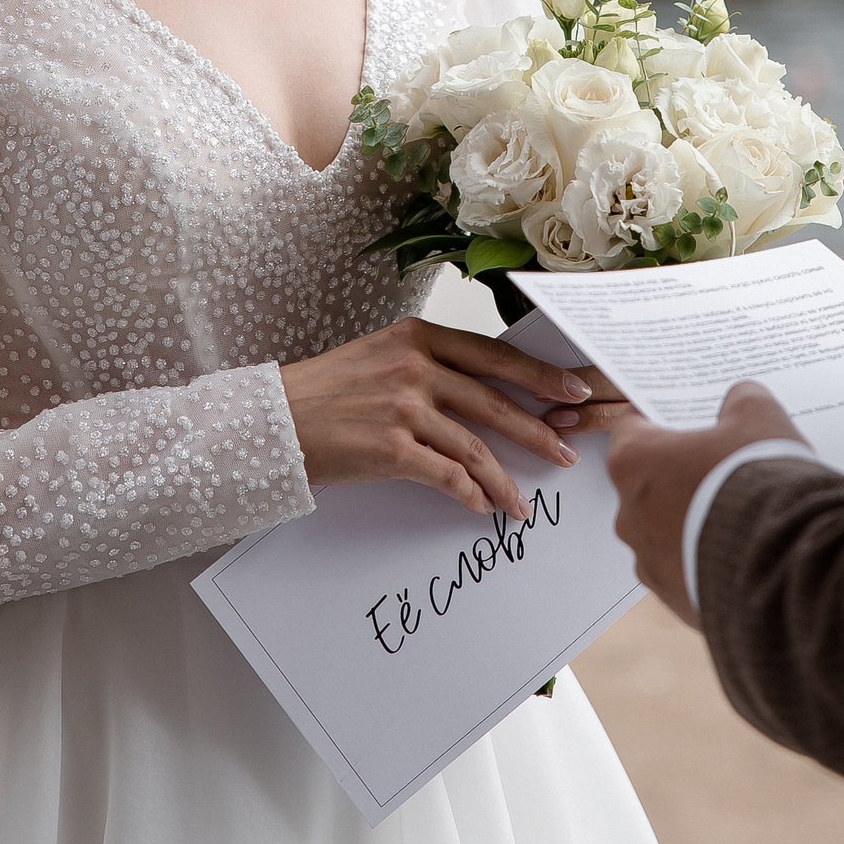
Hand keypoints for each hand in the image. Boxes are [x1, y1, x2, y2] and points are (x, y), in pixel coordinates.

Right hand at [282, 317, 598, 518]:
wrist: (272, 421)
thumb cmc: (325, 391)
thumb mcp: (379, 356)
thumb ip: (428, 363)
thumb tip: (481, 390)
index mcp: (416, 336)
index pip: (493, 353)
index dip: (537, 374)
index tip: (571, 389)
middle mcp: (414, 366)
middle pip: (494, 401)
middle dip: (537, 430)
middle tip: (566, 451)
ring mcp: (403, 407)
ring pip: (474, 446)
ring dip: (504, 480)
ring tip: (521, 502)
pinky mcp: (390, 448)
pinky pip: (446, 476)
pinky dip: (469, 495)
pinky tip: (480, 507)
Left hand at [607, 380, 801, 629]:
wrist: (787, 562)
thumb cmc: (760, 483)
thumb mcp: (759, 418)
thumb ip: (742, 401)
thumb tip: (740, 400)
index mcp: (634, 463)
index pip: (631, 430)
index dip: (660, 422)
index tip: (684, 422)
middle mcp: (630, 515)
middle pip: (647, 485)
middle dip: (679, 476)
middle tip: (720, 469)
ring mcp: (650, 562)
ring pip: (664, 533)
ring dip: (692, 523)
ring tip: (738, 515)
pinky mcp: (676, 600)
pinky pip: (685, 573)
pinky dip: (706, 562)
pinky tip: (743, 552)